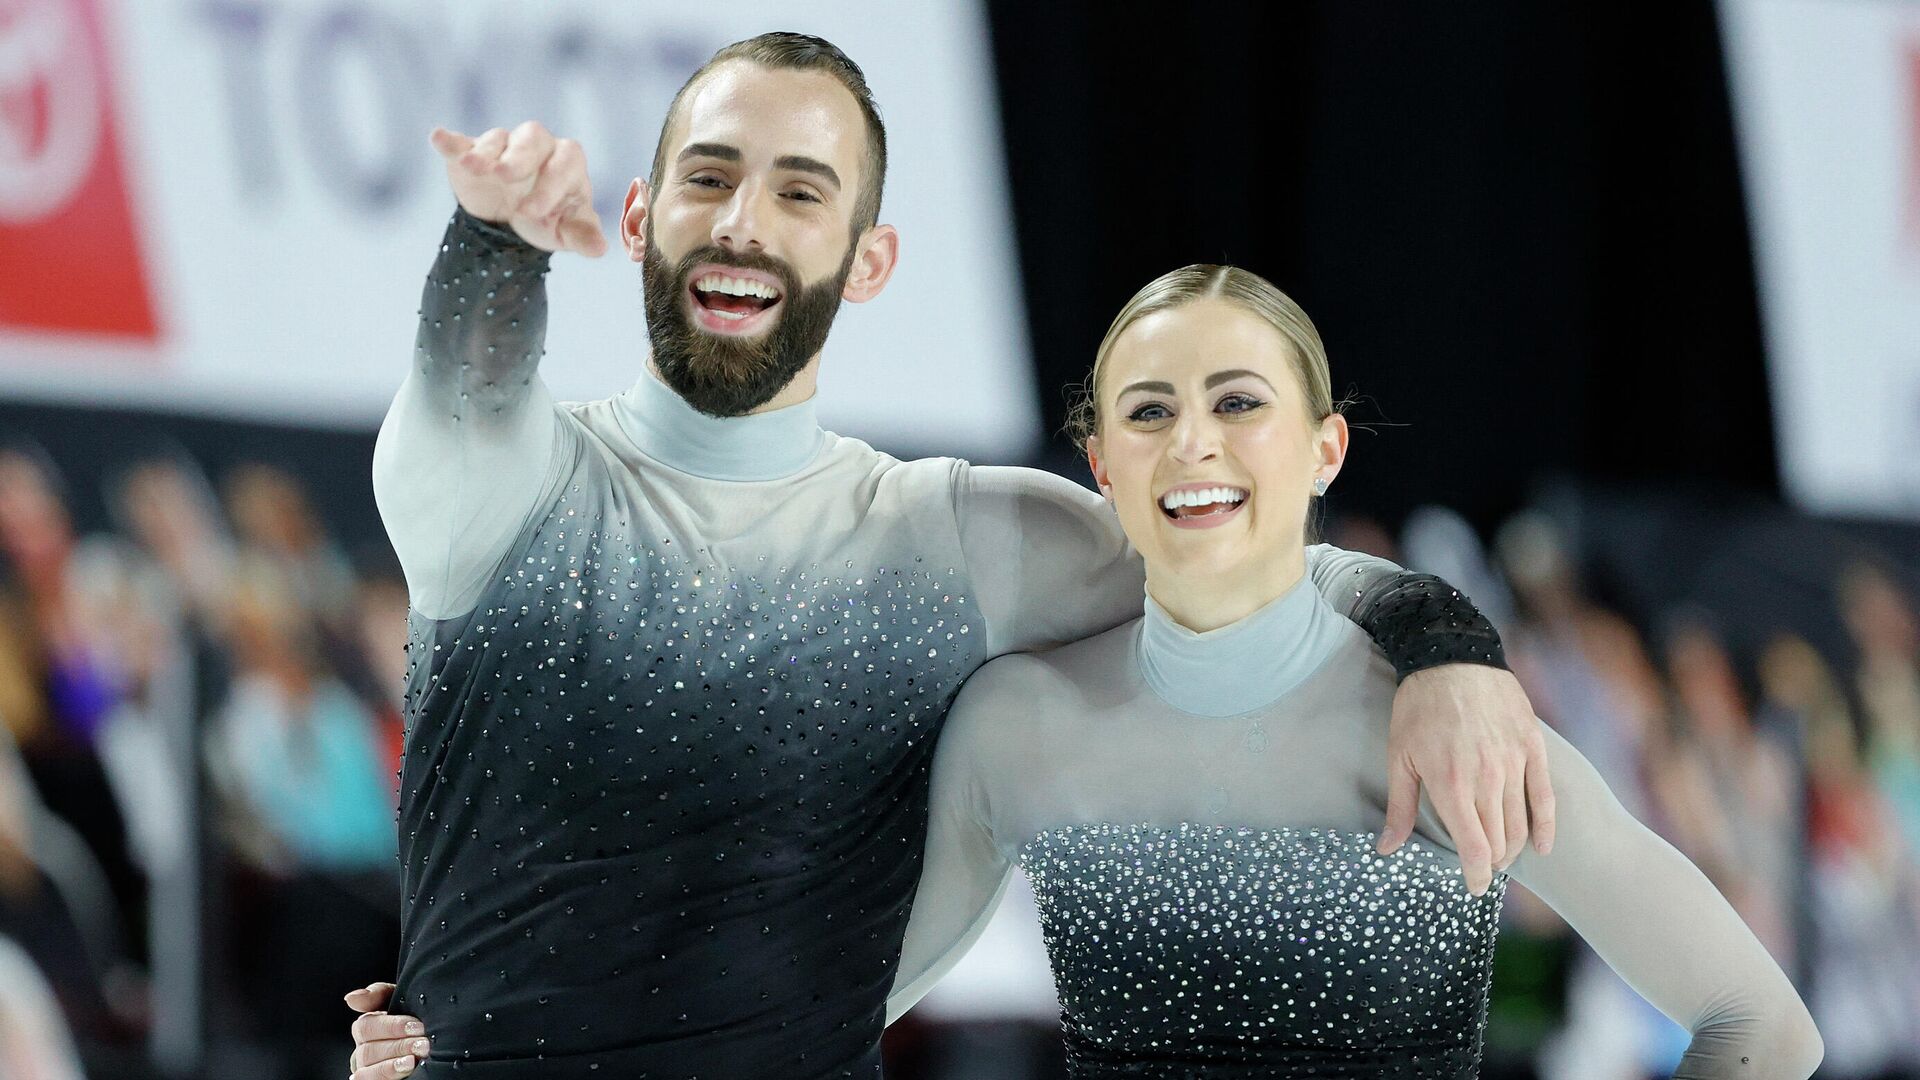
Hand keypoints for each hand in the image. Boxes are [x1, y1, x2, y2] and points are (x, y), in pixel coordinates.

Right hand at [345, 982, 428, 1078]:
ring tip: (414, 1061)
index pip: (365, 1026)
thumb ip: (378, 994)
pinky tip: (406, 1074)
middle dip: (398, 1046)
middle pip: (368, 1051)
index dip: (391, 1026)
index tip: (417, 1027)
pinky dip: (386, 1078)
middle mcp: (364, 1051)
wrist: (442, 1038)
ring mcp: (369, 1070)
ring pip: (366, 1072)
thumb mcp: (402, 999)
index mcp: (368, 1028)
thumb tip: (351, 998)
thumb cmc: (418, 1016)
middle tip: (424, 1045)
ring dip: (391, 1066)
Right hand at [430, 122, 607, 256]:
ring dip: (484, 153)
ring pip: (496, 139)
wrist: (515, 219)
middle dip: (519, 157)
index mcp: (566, 162)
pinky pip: (461, 143)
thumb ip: (582, 236)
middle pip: (532, 139)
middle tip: (506, 176)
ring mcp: (503, 147)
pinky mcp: (470, 153)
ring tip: (474, 167)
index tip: (533, 212)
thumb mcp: (567, 230)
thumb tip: (599, 250)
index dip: (551, 184)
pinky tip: (439, 139)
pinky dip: (450, 142)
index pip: (564, 164)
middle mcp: (537, 146)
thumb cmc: (550, 217)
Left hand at [1376, 664, 1555, 895]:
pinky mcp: (1533, 746)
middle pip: (1500, 841)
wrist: (1453, 656)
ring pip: (1521, 823)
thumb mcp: (1399, 757)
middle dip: (1491, 863)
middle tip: (1481, 868)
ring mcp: (1514, 762)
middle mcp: (1487, 778)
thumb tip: (1385, 850)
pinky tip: (1542, 846)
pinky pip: (1545, 796)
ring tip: (1500, 856)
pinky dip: (1545, 826)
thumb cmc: (1419, 707)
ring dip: (1512, 848)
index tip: (1472, 887)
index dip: (1476, 876)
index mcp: (1451, 784)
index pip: (1474, 849)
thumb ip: (1400, 808)